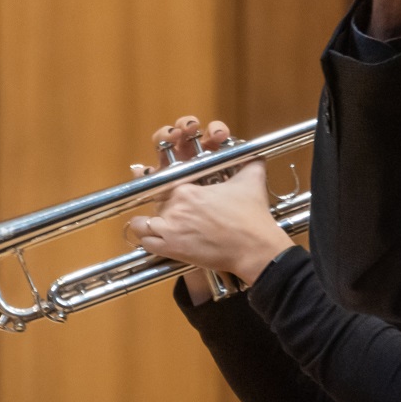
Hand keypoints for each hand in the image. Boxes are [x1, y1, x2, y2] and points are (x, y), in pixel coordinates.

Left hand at [126, 161, 291, 296]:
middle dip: (165, 208)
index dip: (165, 189)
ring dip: (151, 225)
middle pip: (157, 203)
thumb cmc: (252, 216)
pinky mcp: (171, 249)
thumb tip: (256, 152)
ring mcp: (170, 228)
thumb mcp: (252, 179)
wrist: (255, 248)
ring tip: (163, 228)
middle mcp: (175, 206)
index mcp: (187, 189)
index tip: (171, 194)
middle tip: (178, 215)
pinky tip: (159, 241)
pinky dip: (149, 241)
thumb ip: (250, 159)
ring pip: (144, 223)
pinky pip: (146, 242)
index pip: (163, 183)